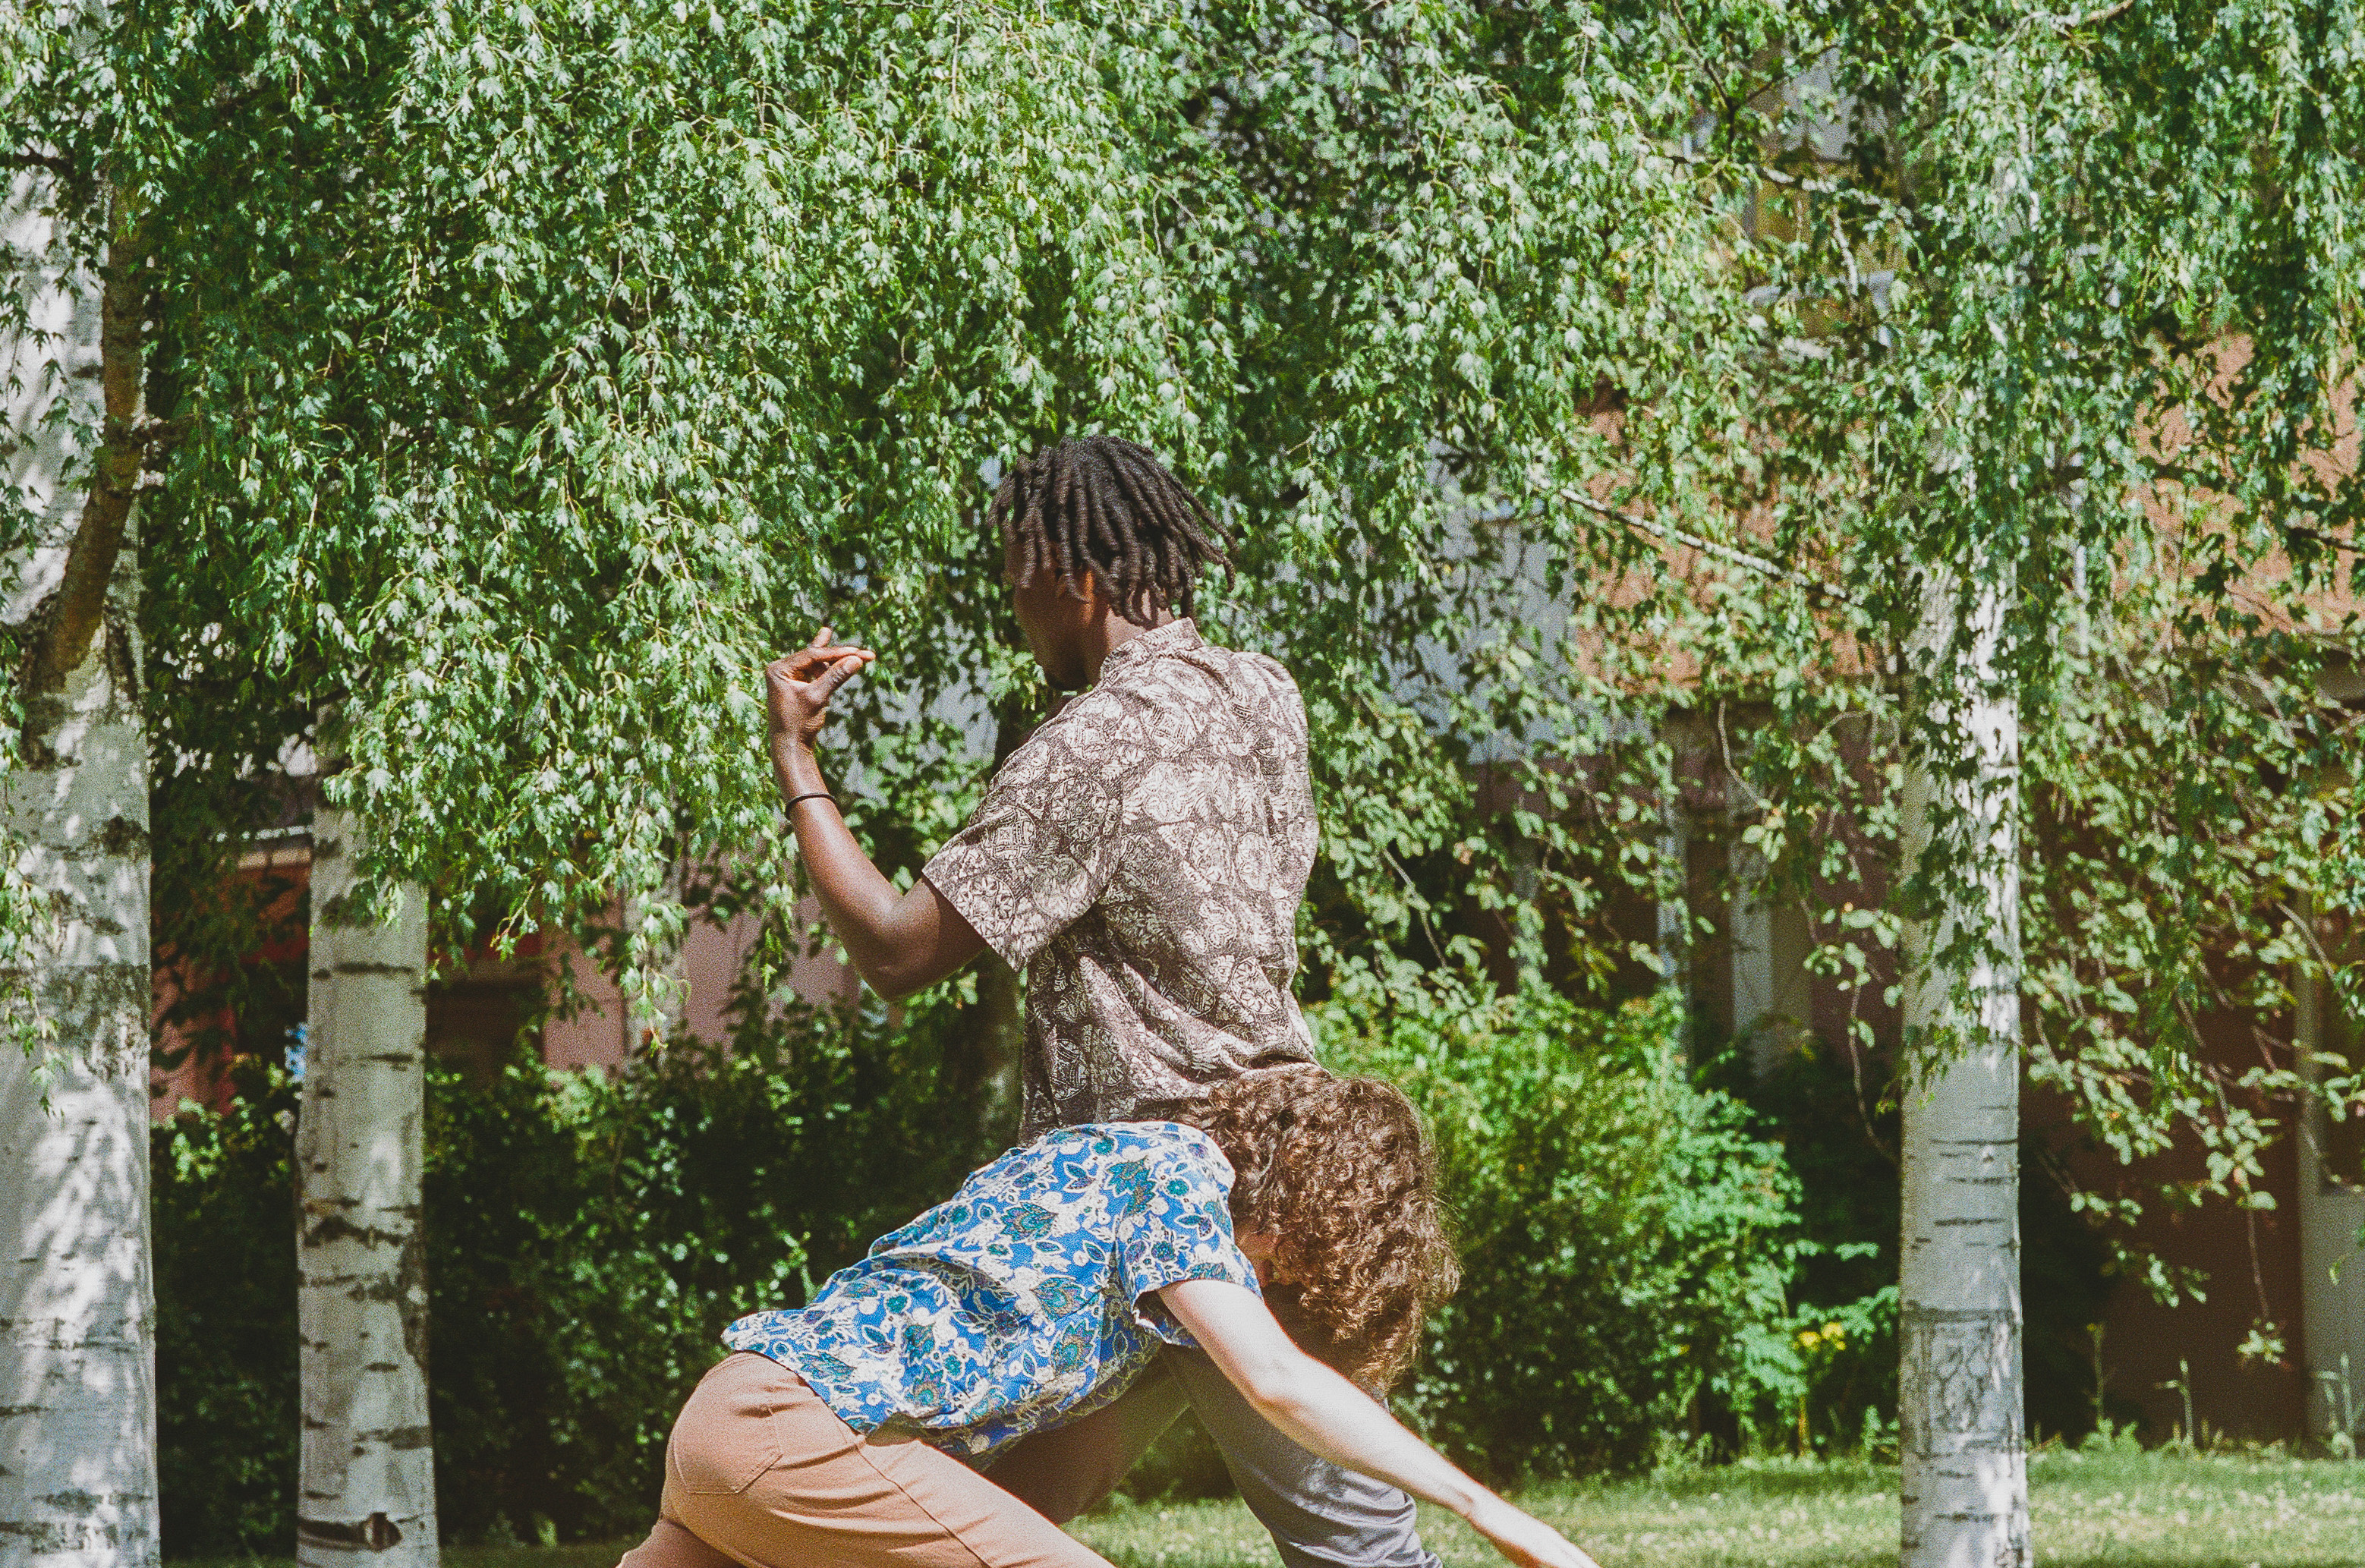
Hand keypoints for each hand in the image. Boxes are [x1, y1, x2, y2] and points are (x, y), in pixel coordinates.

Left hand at [766, 628, 874, 756]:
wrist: (790, 746)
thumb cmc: (799, 723)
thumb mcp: (818, 697)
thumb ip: (836, 676)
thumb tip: (857, 659)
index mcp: (779, 669)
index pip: (811, 655)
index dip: (836, 653)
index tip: (857, 653)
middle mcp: (781, 670)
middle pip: (815, 657)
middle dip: (838, 655)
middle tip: (861, 650)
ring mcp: (788, 677)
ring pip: (816, 664)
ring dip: (835, 659)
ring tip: (852, 650)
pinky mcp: (796, 686)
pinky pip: (815, 673)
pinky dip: (829, 669)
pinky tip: (837, 656)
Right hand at [1465, 1495, 1601, 1567]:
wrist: (1482, 1506)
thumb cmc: (1498, 1528)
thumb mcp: (1518, 1551)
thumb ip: (1532, 1563)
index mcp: (1549, 1539)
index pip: (1575, 1557)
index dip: (1587, 1566)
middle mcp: (1551, 1537)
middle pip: (1579, 1558)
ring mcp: (1543, 1538)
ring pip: (1571, 1558)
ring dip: (1584, 1566)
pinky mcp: (1533, 1542)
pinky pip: (1554, 1559)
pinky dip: (1566, 1566)